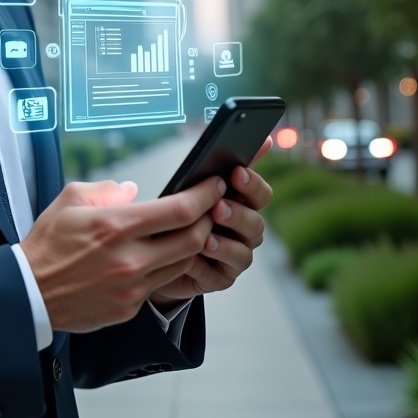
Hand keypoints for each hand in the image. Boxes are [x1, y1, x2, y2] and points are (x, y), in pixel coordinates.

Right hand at [19, 176, 224, 332]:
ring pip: (182, 263)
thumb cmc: (47, 243)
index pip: (179, 210)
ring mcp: (131, 286)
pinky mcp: (129, 307)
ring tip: (187, 231)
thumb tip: (134, 190)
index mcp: (115, 225)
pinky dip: (166, 267)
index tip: (214, 185)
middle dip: (209, 220)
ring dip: (191, 245)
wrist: (28, 292)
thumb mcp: (69, 200)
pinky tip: (158, 256)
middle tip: (210, 208)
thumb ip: (107, 190)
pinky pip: (160, 284)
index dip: (204, 196)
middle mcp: (129, 258)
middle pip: (193, 239)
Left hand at [148, 144, 272, 308]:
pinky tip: (191, 258)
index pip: (260, 193)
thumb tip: (261, 139)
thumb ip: (221, 165)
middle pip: (256, 222)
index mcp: (241, 203)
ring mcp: (235, 256)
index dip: (252, 183)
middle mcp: (244, 230)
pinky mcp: (220, 278)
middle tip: (218, 207)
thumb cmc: (179, 212)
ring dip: (224, 243)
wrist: (155, 252)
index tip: (236, 172)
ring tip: (205, 237)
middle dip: (238, 213)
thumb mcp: (192, 186)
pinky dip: (205, 265)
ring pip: (243, 251)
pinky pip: (220, 275)